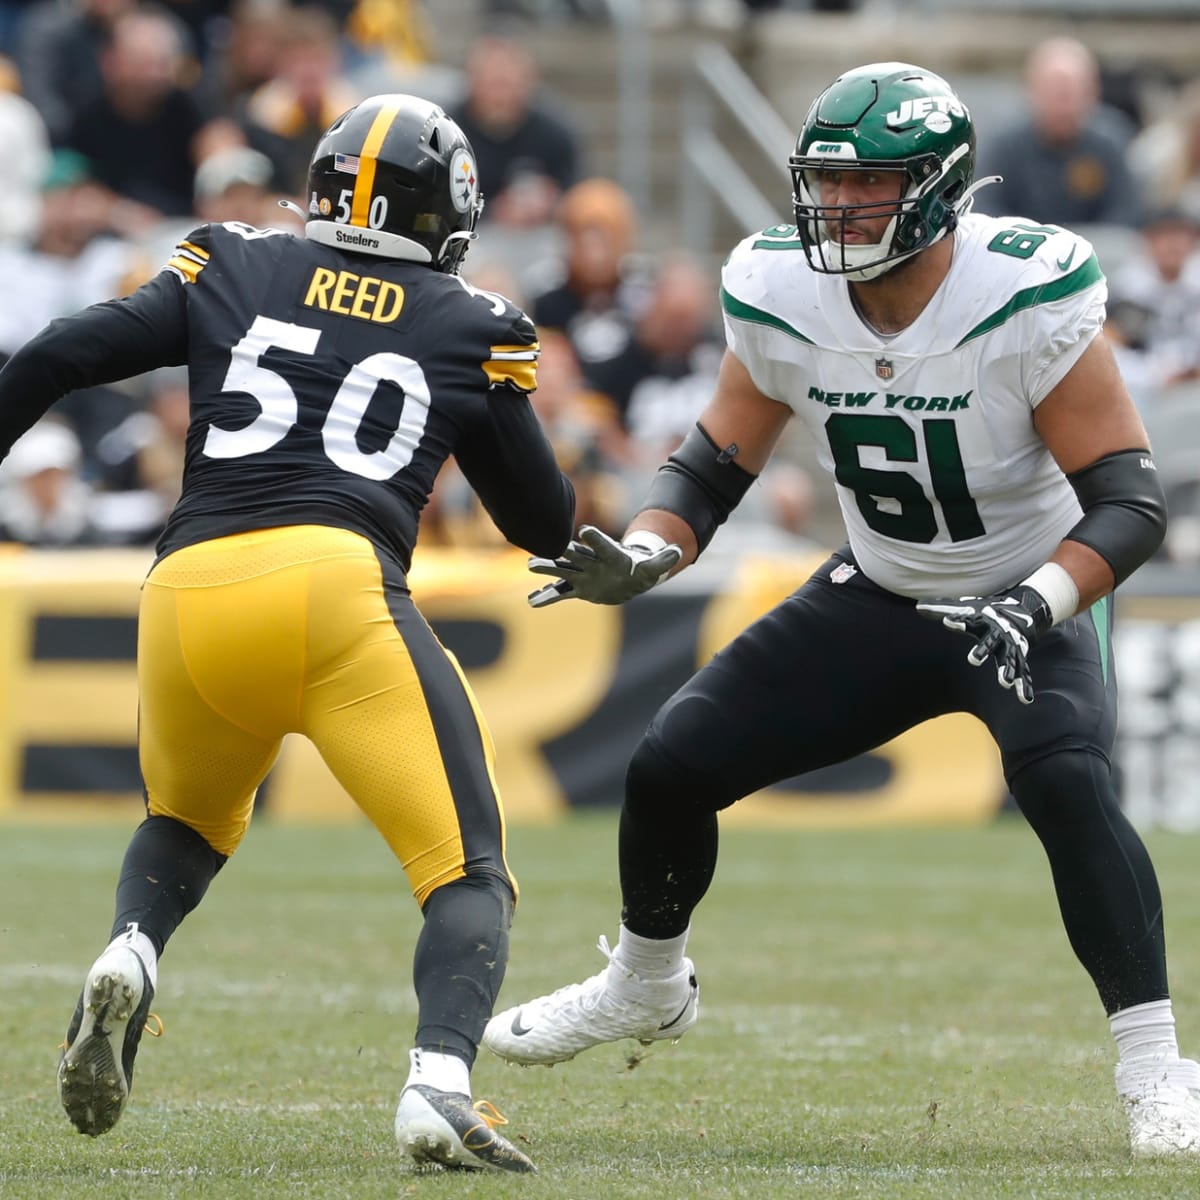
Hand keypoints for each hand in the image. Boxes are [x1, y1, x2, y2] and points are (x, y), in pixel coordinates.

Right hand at [527, 526, 681, 607]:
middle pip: (577, 555)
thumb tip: (678, 552)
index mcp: (611, 555)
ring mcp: (584, 575)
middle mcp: (594, 562)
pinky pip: (562, 593)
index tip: (585, 532)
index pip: (603, 546)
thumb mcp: (654, 568)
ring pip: (564, 570)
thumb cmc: (641, 569)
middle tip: (552, 545)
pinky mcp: (579, 588)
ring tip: (531, 565)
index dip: (595, 539)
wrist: (627, 576)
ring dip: (549, 568)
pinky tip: (532, 602)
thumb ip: (662, 560)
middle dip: (564, 551)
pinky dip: (548, 597)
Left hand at [915, 585, 1052, 704]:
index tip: (947, 621)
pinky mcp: (1020, 657)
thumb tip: (918, 607)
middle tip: (973, 660)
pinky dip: (1025, 685)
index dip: (958, 621)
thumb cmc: (986, 612)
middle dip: (983, 650)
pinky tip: (1025, 699)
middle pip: (990, 642)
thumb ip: (942, 609)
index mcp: (983, 621)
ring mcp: (1011, 647)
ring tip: (1005, 683)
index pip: (968, 620)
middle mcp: (998, 634)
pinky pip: (1024, 672)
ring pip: (1011, 659)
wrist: (1022, 611)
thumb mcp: (965, 608)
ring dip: (1008, 670)